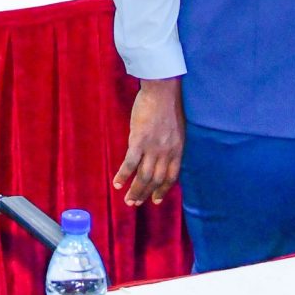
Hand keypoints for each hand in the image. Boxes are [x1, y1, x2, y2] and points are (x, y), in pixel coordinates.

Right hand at [112, 79, 184, 206]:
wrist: (162, 91)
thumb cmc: (169, 105)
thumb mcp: (177, 129)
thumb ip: (170, 144)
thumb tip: (162, 155)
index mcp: (177, 150)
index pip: (171, 176)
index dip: (163, 190)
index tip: (156, 200)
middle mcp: (166, 153)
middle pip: (156, 180)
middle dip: (146, 194)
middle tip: (136, 203)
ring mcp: (153, 148)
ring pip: (144, 177)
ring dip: (135, 191)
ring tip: (128, 200)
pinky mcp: (138, 141)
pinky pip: (130, 163)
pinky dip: (123, 175)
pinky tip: (117, 183)